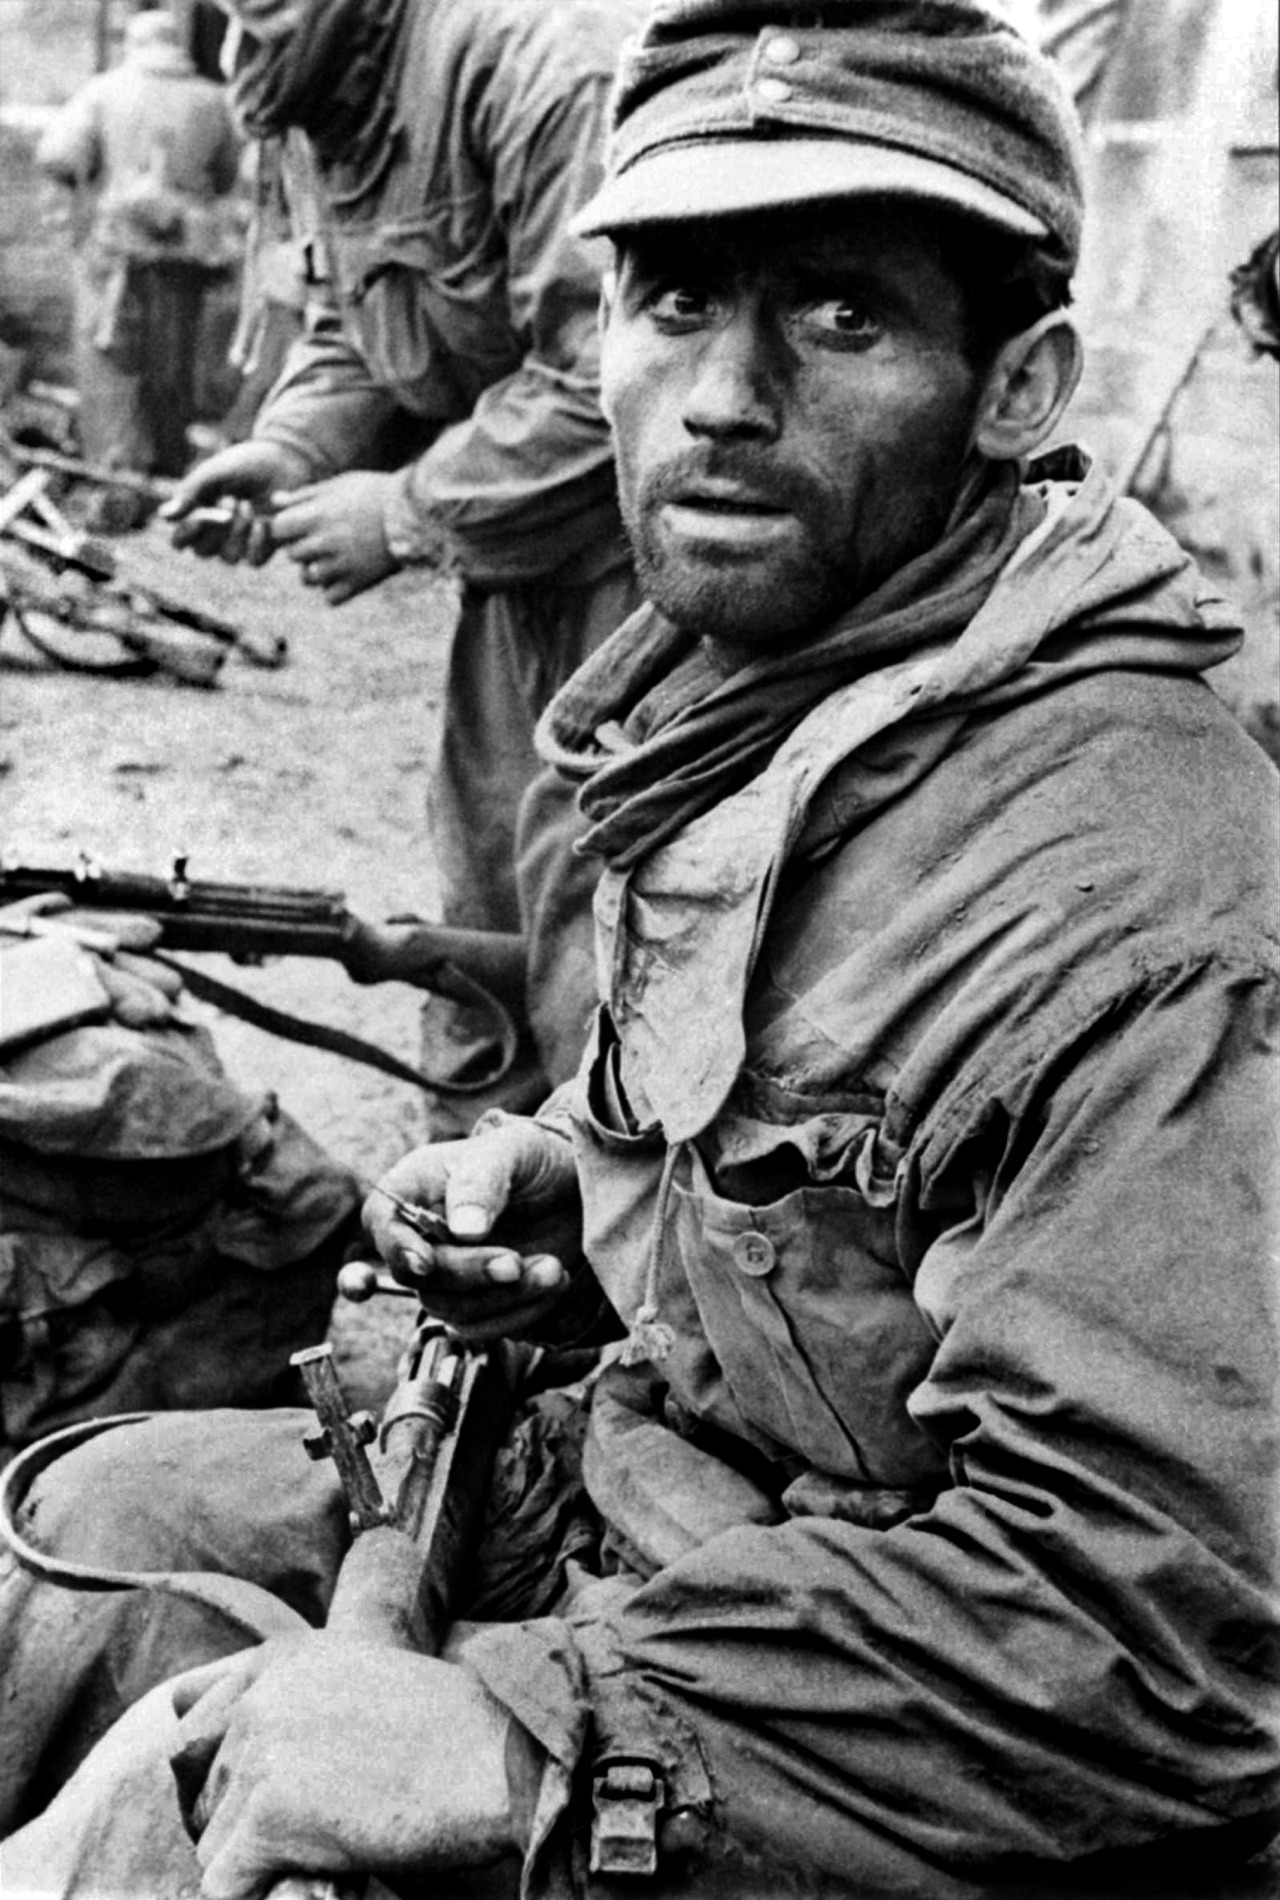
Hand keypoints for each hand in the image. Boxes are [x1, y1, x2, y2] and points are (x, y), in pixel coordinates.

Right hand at [163, 442, 310, 562]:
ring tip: (247, 505)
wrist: (285, 460)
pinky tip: (262, 522)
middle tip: (231, 499)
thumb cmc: (245, 463)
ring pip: (229, 558)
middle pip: (203, 552)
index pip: (180, 541)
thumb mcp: (214, 472)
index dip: (187, 534)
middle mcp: (217, 535)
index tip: (200, 516)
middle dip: (215, 528)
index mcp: (198, 515)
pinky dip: (256, 544)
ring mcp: (241, 543)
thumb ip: (190, 492)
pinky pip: (254, 561)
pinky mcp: (265, 546)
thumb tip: (164, 516)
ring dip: (237, 533)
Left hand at [170, 1637, 525, 1899]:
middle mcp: (259, 1698)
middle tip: (292, 1840)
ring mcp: (260, 1756)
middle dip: (234, 1823)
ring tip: (307, 1862)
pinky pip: (222, 1886)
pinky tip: (289, 1892)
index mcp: (279, 1659)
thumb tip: (221, 1752)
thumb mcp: (361, 1681)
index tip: (236, 1796)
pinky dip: (248, 1899)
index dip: (204, 1763)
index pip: (188, 1713)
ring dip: (249, 1865)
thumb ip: (297, 1702)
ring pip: (209, 1841)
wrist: (496, 1756)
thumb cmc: (448, 1729)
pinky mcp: (271, 1817)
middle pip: (199, 1787)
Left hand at [269, 471, 401, 605]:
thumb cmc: (373, 493)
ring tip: (334, 558)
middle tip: (323, 539)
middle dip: (302, 547)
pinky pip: (330, 597)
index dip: (286, 527)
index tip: (300, 524)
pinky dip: (335, 589)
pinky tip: (347, 573)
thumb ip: (303, 495)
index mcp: (316, 516)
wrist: (413, 514)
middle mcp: (324, 543)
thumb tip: (274, 501)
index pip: (278, 530)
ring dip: (315, 571)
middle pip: (292, 555)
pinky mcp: (358, 583)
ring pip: (308, 579)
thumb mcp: (337, 485)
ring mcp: (341, 566)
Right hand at [365, 1121, 581, 1338]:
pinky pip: (483, 1326)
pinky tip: (554, 1282)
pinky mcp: (480, 1301)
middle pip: (419, 1276)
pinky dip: (521, 1313)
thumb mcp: (515, 1150)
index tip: (426, 1262)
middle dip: (470, 1274)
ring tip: (553, 1268)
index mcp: (418, 1185)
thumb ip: (483, 1181)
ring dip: (504, 1298)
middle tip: (516, 1262)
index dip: (397, 1246)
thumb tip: (463, 1229)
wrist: (579, 1189)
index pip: (382, 1220)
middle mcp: (425, 1234)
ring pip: (451, 1309)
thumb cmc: (538, 1157)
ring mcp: (451, 1272)